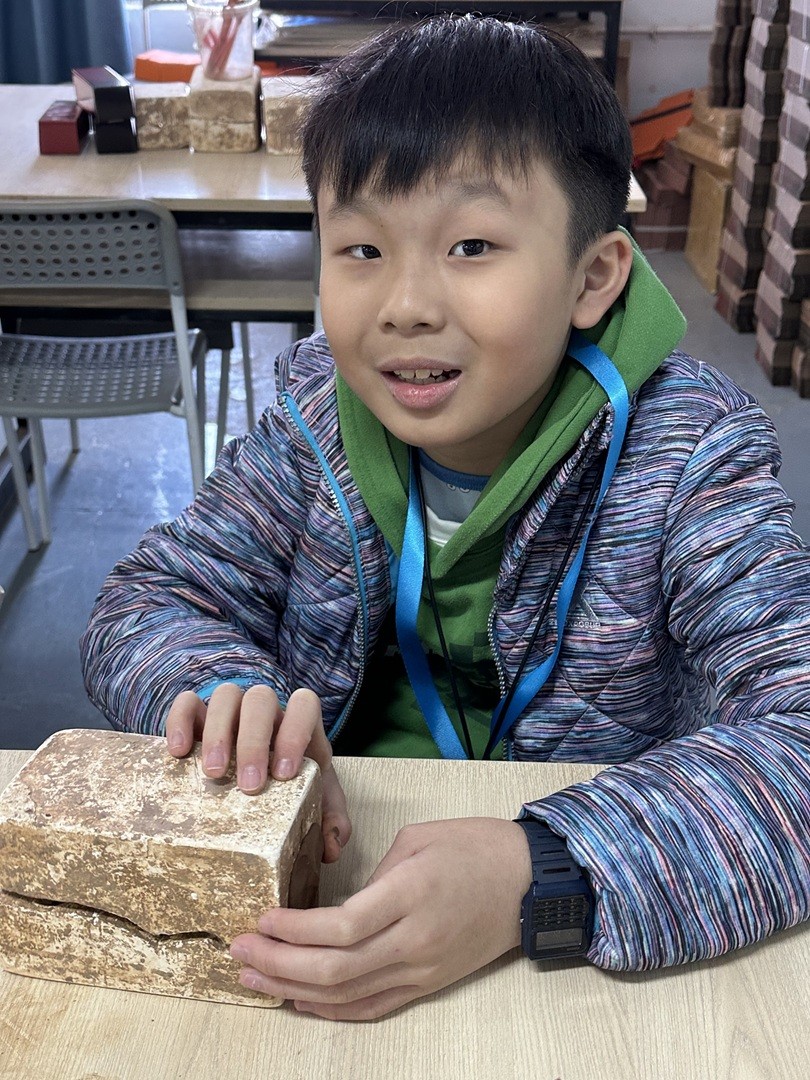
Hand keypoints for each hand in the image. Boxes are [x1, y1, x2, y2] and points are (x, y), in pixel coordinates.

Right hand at [165, 684, 349, 863]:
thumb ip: (331, 820)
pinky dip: (180, 721)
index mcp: (298, 724)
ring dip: (218, 733)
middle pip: (260, 700)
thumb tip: (332, 849)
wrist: (260, 777)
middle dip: (253, 741)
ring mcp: (232, 711)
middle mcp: (266, 711)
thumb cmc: (291, 784)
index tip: (284, 774)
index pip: (304, 705)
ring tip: (212, 774)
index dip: (295, 732)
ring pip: (225, 696)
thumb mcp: (316, 799)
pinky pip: (187, 703)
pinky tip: (177, 754)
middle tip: (248, 785)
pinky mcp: (199, 718)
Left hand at [229, 817, 532, 1019]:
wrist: (529, 882)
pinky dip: (331, 1009)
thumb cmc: (474, 847)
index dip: (294, 930)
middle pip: (335, 969)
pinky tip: (298, 999)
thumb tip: (337, 903)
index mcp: (411, 894)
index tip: (260, 919)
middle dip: (279, 963)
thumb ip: (375, 874)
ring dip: (293, 989)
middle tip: (239, 949)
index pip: (341, 926)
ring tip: (253, 975)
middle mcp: (414, 941)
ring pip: (347, 995)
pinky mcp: (427, 984)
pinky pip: (372, 1007)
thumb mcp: (418, 838)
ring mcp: (421, 970)